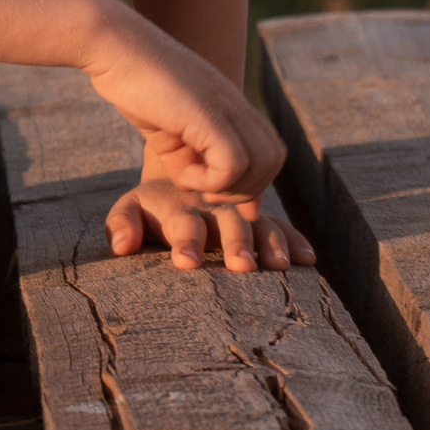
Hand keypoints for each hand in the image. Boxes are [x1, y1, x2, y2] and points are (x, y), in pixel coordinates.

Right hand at [84, 16, 284, 204]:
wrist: (113, 46)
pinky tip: (181, 173)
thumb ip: (193, 159)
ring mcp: (224, 105)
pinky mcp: (206, 113)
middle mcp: (235, 104)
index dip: (250, 181)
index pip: (270, 151)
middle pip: (273, 159)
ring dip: (227, 187)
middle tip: (205, 190)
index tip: (214, 190)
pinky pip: (232, 163)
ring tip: (191, 180)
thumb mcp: (171, 131)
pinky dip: (209, 181)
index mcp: (231, 105)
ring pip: (261, 163)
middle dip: (244, 189)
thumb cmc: (134, 85)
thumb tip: (210, 189)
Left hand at [106, 179, 316, 272]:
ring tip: (281, 266)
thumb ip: (123, 223)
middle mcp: (214, 206)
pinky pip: (277, 225)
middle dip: (234, 245)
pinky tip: (307, 259)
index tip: (186, 263)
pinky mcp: (256, 216)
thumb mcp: (130, 207)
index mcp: (180, 207)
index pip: (184, 225)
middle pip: (227, 224)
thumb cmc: (150, 203)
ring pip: (257, 223)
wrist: (181, 161)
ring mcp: (237, 210)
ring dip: (268, 244)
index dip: (186, 242)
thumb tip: (121, 246)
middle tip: (242, 267)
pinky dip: (291, 240)